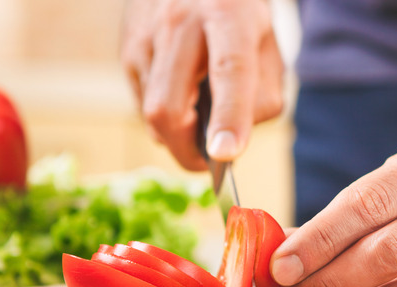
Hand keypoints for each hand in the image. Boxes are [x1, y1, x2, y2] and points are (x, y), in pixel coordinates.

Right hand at [120, 0, 283, 169]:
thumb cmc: (239, 14)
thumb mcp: (268, 43)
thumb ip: (263, 94)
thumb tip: (230, 144)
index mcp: (227, 13)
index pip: (229, 71)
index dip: (229, 116)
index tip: (225, 155)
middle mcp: (179, 21)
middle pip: (168, 107)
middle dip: (185, 149)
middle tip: (207, 162)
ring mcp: (145, 35)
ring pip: (151, 111)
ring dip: (176, 133)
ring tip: (200, 117)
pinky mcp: (127, 48)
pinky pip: (143, 102)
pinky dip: (165, 114)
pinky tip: (182, 94)